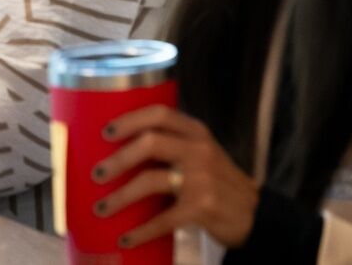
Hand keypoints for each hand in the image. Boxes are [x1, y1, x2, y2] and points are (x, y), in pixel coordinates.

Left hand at [92, 105, 258, 248]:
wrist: (254, 215)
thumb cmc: (216, 180)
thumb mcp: (200, 152)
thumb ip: (171, 143)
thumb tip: (115, 146)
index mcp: (196, 132)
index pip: (159, 114)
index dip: (130, 120)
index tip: (105, 132)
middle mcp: (200, 150)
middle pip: (150, 143)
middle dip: (117, 159)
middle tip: (96, 174)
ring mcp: (203, 179)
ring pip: (151, 180)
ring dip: (120, 197)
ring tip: (101, 208)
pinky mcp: (203, 207)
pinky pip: (164, 219)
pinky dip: (141, 230)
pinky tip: (126, 237)